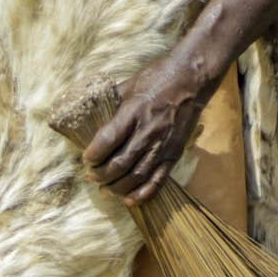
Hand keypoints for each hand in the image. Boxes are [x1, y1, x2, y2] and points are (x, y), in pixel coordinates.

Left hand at [82, 57, 212, 201]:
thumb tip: (90, 113)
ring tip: (105, 188)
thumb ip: (111, 103)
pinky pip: (158, 180)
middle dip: (100, 175)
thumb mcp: (129, 85)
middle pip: (120, 163)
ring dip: (117, 187)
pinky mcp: (174, 153)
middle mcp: (148, 131)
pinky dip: (143, 194)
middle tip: (91, 176)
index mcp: (133, 111)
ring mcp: (163, 144)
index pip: (108, 139)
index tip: (86, 159)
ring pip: (136, 176)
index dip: (93, 154)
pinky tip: (129, 199)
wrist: (192, 79)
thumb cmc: (158, 77)